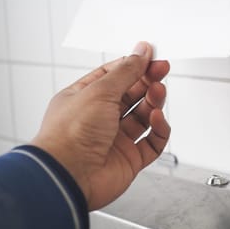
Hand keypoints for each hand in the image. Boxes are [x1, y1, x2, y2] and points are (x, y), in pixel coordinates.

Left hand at [31, 42, 170, 210]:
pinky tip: (156, 118)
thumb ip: (126, 71)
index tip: (151, 56)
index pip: (113, 76)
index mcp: (84, 98)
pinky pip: (152, 141)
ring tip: (158, 92)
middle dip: (147, 81)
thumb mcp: (100, 90)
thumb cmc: (70, 134)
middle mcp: (99, 118)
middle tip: (161, 70)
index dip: (133, 65)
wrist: (68, 176)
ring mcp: (115, 139)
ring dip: (154, 102)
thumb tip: (141, 52)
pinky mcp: (129, 159)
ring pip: (143, 116)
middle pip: (131, 94)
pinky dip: (158, 129)